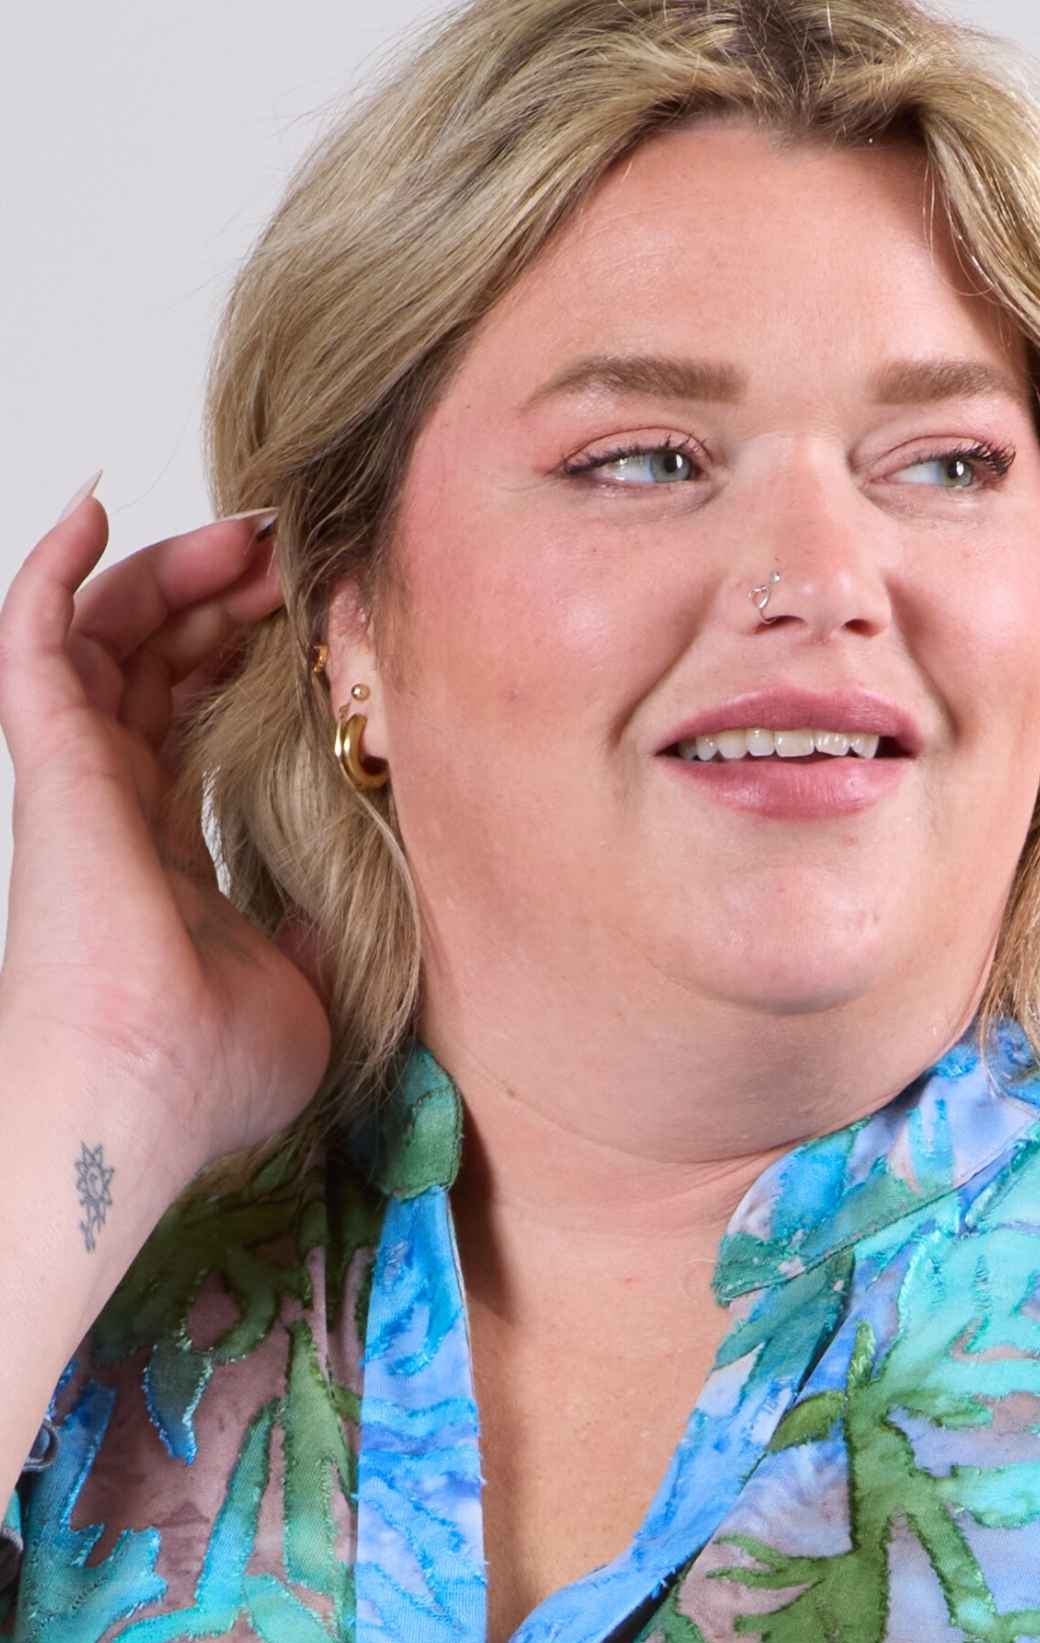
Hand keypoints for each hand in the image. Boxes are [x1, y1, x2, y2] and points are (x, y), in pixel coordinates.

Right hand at [0, 479, 334, 1185]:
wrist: (148, 1099)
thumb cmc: (208, 1073)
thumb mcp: (306, 983)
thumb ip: (320, 922)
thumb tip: (364, 885)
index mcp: (164, 848)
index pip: (193, 722)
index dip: (242, 659)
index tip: (310, 619)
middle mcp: (113, 803)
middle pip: (154, 662)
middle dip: (220, 596)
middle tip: (293, 553)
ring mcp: (77, 779)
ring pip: (106, 632)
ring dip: (169, 568)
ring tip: (244, 530)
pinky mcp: (52, 763)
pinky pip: (36, 635)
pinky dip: (56, 565)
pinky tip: (93, 506)